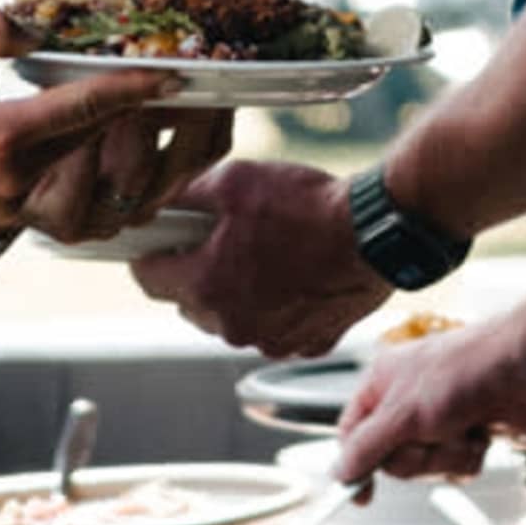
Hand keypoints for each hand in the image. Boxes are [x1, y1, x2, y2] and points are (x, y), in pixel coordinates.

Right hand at [0, 8, 164, 243]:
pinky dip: (100, 190)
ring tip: (144, 123)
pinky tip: (112, 163)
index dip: (134, 86)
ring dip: (123, 156)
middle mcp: (16, 177)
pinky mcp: (13, 223)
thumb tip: (41, 22)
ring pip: (94, 184)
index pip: (85, 106)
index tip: (172, 73)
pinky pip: (75, 212)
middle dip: (139, 115)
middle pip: (100, 143)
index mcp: (1, 134)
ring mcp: (16, 208)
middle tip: (173, 89)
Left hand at [132, 151, 383, 353]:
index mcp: (207, 285)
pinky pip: (276, 328)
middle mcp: (233, 324)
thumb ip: (189, 194)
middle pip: (190, 302)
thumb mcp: (237, 181)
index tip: (162, 240)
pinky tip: (299, 273)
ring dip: (238, 291)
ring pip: (232, 318)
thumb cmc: (311, 207)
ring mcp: (271, 340)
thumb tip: (163, 201)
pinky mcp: (307, 344)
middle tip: (223, 238)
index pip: (148, 278)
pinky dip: (279, 307)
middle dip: (197, 271)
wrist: (377, 232)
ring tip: (270, 252)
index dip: (151, 253)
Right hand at [332, 298, 525, 488]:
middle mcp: (407, 402)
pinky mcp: (466, 433)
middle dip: (416, 456)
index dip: (354, 465)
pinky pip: (455, 467)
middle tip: (431, 435)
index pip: (352, 434)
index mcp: (382, 384)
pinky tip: (480, 432)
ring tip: (462, 427)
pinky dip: (468, 455)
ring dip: (446, 455)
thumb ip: (367, 447)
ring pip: (425, 467)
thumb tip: (339, 472)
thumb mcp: (404, 413)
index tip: (360, 496)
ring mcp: (439, 419)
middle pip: (391, 459)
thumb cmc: (466, 370)